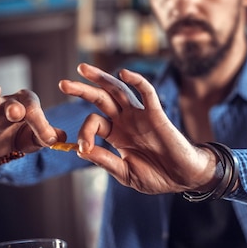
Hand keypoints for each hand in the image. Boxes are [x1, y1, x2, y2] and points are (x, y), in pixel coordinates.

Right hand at [0, 86, 65, 157]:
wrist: (5, 147)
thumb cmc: (25, 136)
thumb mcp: (39, 139)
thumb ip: (49, 137)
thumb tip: (61, 138)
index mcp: (29, 104)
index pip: (35, 110)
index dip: (41, 124)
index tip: (49, 139)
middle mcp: (11, 103)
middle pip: (14, 103)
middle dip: (15, 107)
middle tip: (17, 113)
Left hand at [59, 63, 217, 194]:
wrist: (184, 178)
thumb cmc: (157, 176)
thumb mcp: (125, 173)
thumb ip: (105, 161)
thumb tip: (81, 150)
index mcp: (116, 134)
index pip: (94, 122)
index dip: (85, 132)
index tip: (84, 148)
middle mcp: (126, 121)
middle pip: (100, 99)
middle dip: (82, 90)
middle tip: (62, 83)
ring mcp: (140, 115)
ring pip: (118, 90)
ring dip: (100, 78)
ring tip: (82, 69)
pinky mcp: (156, 114)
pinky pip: (147, 93)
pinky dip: (136, 81)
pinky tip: (123, 72)